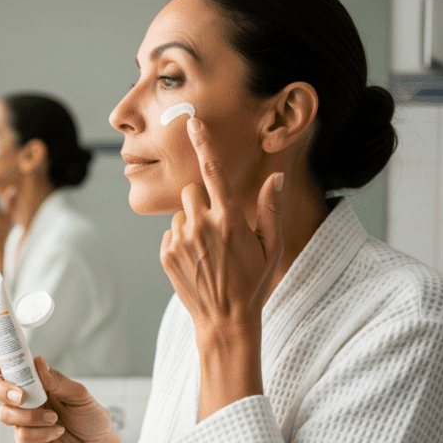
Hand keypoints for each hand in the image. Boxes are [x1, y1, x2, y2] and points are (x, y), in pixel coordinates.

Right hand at [0, 356, 120, 442]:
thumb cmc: (91, 418)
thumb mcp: (79, 395)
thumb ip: (57, 380)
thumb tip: (38, 362)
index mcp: (37, 384)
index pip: (11, 370)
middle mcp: (27, 401)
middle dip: (4, 391)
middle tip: (22, 397)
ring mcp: (25, 422)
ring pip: (5, 414)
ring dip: (30, 416)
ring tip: (54, 418)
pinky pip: (22, 436)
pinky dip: (41, 433)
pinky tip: (57, 432)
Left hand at [161, 116, 284, 336]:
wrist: (225, 320)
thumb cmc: (253, 283)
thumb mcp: (272, 247)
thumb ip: (271, 209)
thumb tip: (275, 177)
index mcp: (230, 219)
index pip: (214, 172)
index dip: (204, 144)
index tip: (193, 123)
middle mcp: (202, 225)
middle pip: (192, 191)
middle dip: (203, 201)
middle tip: (218, 226)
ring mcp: (181, 240)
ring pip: (181, 213)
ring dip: (192, 223)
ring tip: (208, 249)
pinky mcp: (166, 253)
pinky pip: (170, 232)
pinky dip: (181, 240)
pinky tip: (197, 260)